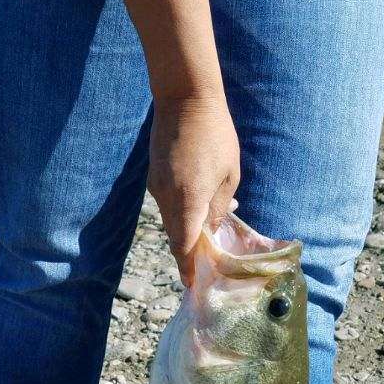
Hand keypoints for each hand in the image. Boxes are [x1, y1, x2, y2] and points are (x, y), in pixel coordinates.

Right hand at [148, 93, 239, 284]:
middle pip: (175, 238)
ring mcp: (156, 188)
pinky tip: (198, 209)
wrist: (184, 99)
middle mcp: (166, 198)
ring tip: (206, 237)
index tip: (192, 284)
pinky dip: (180, 215)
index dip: (188, 268)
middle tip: (204, 269)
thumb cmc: (215, 135)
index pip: (184, 245)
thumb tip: (211, 229)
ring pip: (170, 222)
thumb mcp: (229, 174)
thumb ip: (217, 206)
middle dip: (188, 255)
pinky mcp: (154, 178)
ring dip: (186, 233)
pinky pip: (167, 206)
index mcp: (188, 200)